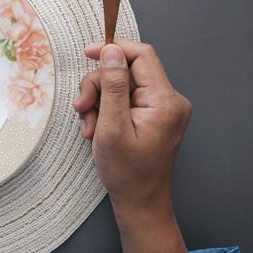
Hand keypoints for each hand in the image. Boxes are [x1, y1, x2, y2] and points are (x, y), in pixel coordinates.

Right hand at [73, 39, 193, 252]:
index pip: (141, 55)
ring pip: (122, 85)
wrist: (140, 202)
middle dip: (99, 86)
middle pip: (127, 71)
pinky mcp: (154, 116)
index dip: (113, 50)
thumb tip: (111, 52)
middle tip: (82, 107)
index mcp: (164, 101)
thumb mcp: (111, 127)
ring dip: (99, 101)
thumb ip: (112, 86)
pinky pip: (126, 99)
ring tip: (90, 128)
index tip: (88, 53)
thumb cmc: (127, 173)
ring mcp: (163, 109)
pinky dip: (107, 110)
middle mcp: (169, 101)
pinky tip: (98, 130)